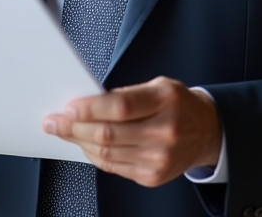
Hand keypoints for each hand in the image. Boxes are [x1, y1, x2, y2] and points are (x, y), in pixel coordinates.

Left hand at [43, 76, 220, 187]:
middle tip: (55, 121)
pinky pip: (113, 167)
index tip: (69, 107)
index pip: (120, 107)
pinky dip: (94, 156)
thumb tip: (87, 103)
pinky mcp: (152, 176)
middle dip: (74, 127)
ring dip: (79, 142)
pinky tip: (85, 145)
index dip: (89, 108)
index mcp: (165, 101)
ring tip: (65, 131)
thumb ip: (126, 94)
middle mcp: (165, 132)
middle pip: (108, 134)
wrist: (207, 131)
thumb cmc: (178, 104)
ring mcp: (159, 158)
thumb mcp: (158, 86)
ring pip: (107, 154)